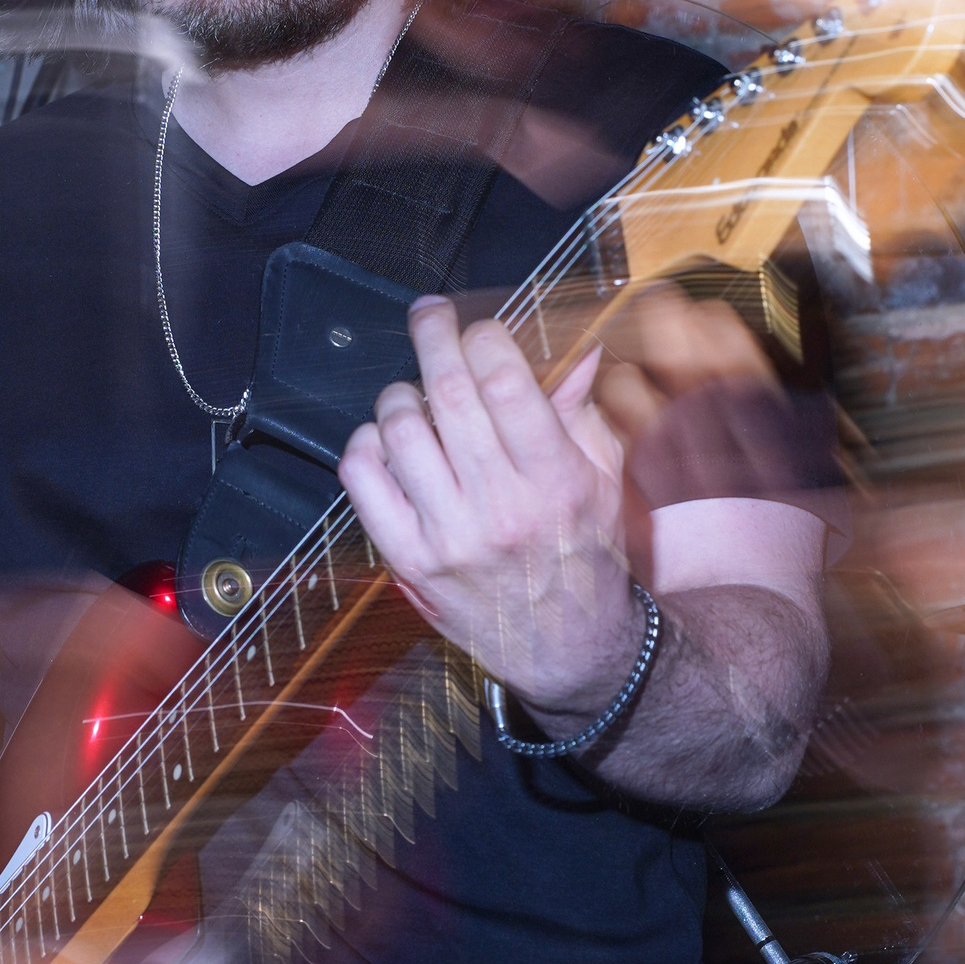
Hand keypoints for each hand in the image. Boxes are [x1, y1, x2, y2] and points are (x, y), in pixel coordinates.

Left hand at [337, 297, 639, 722]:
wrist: (567, 648)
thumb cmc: (586, 557)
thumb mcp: (601, 482)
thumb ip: (582, 412)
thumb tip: (577, 349)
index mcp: (554, 481)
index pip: (506, 383)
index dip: (483, 338)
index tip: (476, 326)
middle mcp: (500, 508)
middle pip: (450, 396)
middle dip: (433, 338)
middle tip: (428, 315)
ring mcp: (448, 536)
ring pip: (401, 431)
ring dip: (401, 395)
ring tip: (415, 394)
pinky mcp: (408, 560)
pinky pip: (363, 480)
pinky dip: (366, 445)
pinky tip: (387, 441)